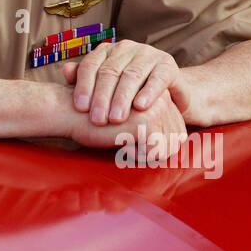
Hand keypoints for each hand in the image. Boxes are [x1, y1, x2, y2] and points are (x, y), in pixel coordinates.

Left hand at [62, 39, 182, 125]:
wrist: (168, 95)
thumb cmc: (129, 95)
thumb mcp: (105, 89)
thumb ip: (85, 80)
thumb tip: (65, 70)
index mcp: (107, 51)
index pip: (90, 65)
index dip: (84, 86)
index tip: (80, 108)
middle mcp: (126, 48)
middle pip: (110, 71)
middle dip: (102, 97)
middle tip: (97, 119)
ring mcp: (148, 54)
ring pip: (132, 75)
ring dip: (122, 97)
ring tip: (116, 118)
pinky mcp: (168, 65)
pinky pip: (157, 78)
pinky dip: (149, 92)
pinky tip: (140, 107)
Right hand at [67, 86, 186, 162]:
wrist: (72, 112)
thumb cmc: (98, 119)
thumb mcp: (131, 121)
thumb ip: (155, 126)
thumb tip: (179, 141)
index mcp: (160, 95)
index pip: (177, 130)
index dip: (158, 144)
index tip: (132, 138)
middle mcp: (163, 97)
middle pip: (176, 139)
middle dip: (154, 150)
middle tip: (126, 141)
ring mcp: (157, 107)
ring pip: (168, 148)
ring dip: (145, 152)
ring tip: (122, 139)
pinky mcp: (149, 120)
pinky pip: (156, 152)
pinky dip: (138, 155)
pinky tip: (120, 141)